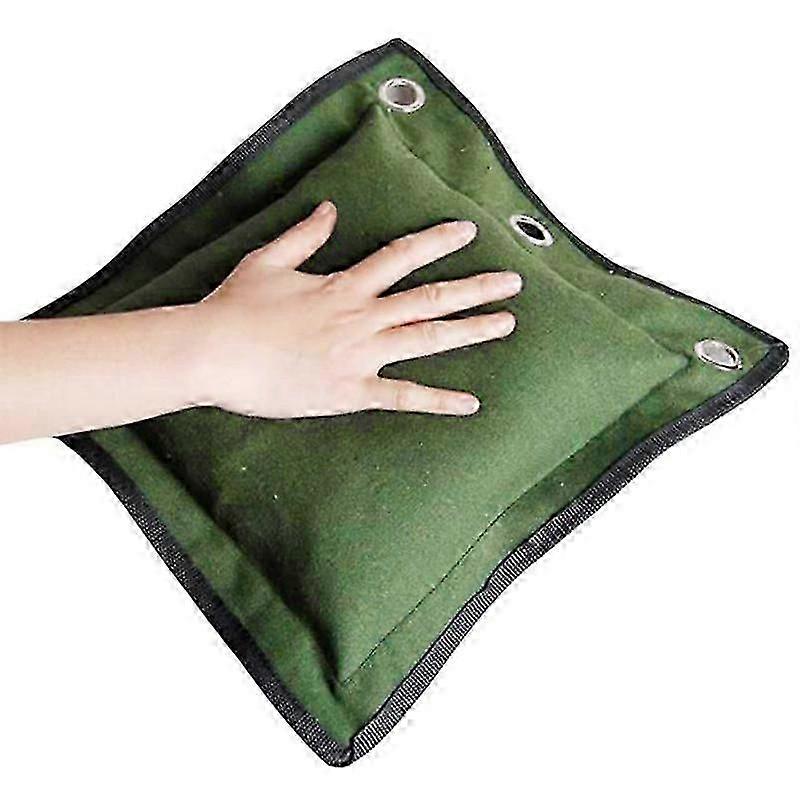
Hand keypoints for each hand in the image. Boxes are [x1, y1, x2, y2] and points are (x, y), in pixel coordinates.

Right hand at [194, 201, 521, 417]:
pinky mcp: (349, 391)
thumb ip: (304, 234)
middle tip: (513, 282)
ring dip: (470, 331)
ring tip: (506, 324)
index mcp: (343, 285)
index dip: (438, 241)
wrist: (213, 353)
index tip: (468, 232)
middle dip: (475, 288)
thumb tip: (329, 208)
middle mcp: (361, 316)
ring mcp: (359, 355)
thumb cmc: (234, 308)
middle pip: (430, 297)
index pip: (401, 256)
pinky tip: (470, 403)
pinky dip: (438, 400)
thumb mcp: (267, 260)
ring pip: (427, 339)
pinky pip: (402, 396)